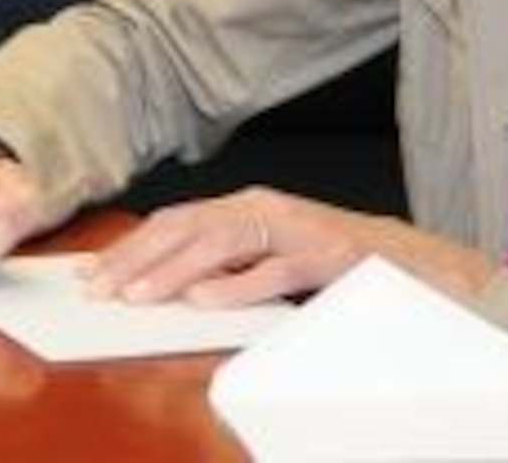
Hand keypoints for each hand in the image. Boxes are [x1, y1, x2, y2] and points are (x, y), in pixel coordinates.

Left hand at [85, 186, 497, 307]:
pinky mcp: (328, 254)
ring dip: (176, 270)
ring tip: (139, 295)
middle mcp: (265, 208)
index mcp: (247, 207)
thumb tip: (169, 286)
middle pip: (188, 226)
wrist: (415, 262)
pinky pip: (278, 268)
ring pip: (224, 242)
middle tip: (100, 288)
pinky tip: (206, 300)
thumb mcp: (269, 257)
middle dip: (138, 258)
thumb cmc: (335, 262)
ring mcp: (297, 228)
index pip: (176, 222)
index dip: (131, 247)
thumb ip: (225, 265)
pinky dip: (239, 284)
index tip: (92, 274)